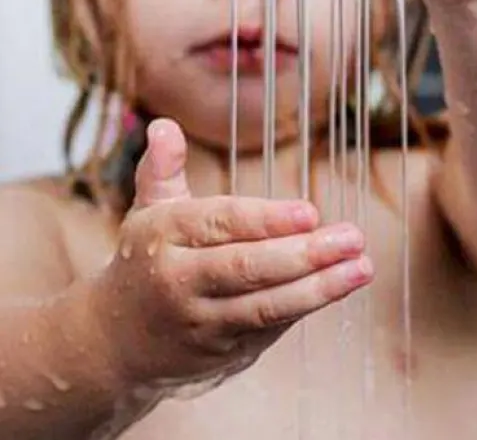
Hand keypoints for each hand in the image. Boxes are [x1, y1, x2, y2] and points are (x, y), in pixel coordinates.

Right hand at [89, 119, 372, 394]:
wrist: (114, 340)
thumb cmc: (144, 258)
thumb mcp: (147, 208)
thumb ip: (163, 167)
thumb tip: (165, 124)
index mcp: (162, 234)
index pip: (219, 224)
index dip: (266, 219)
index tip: (310, 211)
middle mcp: (179, 279)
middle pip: (246, 268)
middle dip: (304, 255)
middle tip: (353, 238)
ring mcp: (201, 321)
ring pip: (263, 306)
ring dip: (318, 288)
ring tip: (361, 267)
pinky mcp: (221, 352)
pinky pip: (267, 329)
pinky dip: (303, 308)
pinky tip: (338, 287)